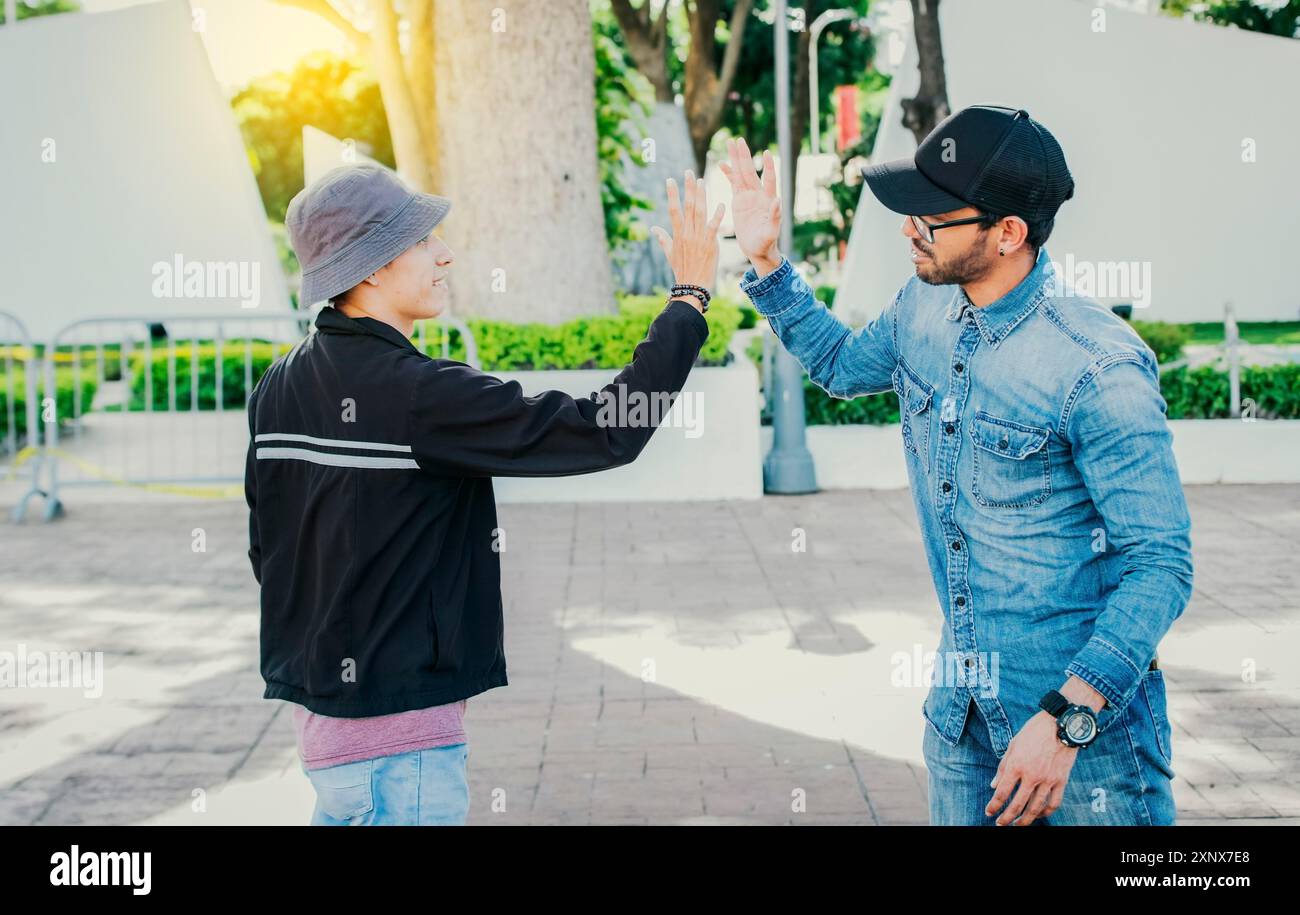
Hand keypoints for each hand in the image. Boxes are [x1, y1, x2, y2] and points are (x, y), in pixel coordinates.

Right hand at [651, 170, 724, 309]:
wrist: (692, 287)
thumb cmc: (682, 271)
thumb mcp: (670, 254)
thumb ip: (663, 239)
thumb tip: (653, 228)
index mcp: (677, 234)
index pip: (673, 209)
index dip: (672, 194)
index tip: (671, 179)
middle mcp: (687, 234)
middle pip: (687, 206)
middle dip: (688, 188)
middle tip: (689, 172)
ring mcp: (699, 239)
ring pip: (700, 213)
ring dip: (702, 196)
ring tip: (702, 181)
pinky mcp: (710, 245)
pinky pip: (714, 228)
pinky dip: (717, 216)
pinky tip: (721, 204)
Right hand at [719, 137, 781, 275]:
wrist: (757, 249)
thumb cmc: (766, 243)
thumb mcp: (771, 233)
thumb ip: (775, 217)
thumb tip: (778, 201)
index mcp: (768, 200)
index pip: (769, 180)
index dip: (768, 167)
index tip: (766, 153)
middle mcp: (759, 195)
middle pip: (751, 172)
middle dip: (745, 156)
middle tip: (739, 140)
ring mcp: (749, 196)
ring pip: (741, 174)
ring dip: (736, 159)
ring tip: (731, 143)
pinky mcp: (740, 201)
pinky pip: (733, 184)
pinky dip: (728, 174)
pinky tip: (722, 164)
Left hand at [986, 712, 1078, 825]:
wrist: (1061, 724)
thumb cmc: (1034, 731)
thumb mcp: (1012, 745)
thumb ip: (1003, 767)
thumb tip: (993, 785)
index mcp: (1016, 765)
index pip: (1002, 792)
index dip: (994, 805)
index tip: (989, 812)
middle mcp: (1031, 775)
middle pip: (1017, 805)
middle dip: (1007, 818)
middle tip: (1001, 824)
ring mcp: (1048, 780)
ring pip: (1035, 808)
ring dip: (1025, 820)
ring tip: (1018, 825)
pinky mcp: (1061, 781)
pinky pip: (1054, 803)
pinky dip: (1046, 812)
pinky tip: (1038, 815)